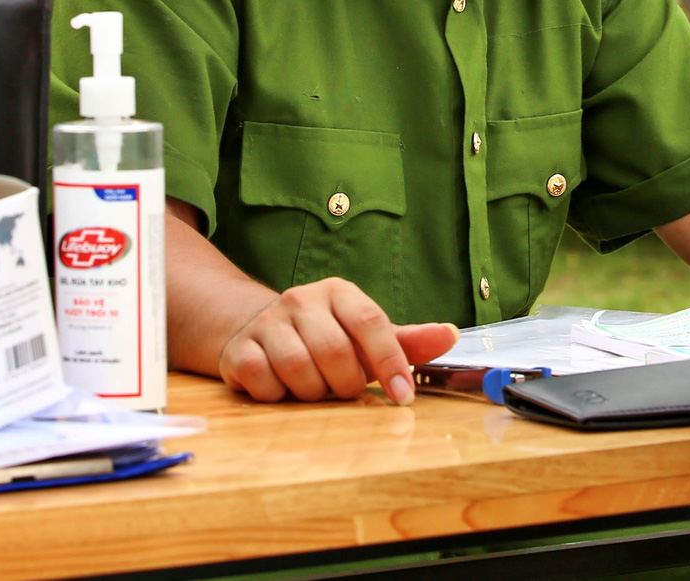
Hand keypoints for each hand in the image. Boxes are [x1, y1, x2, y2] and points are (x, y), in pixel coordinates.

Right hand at [218, 276, 457, 404]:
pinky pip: (264, 382)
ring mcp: (267, 322)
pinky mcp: (238, 349)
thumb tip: (450, 335)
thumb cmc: (325, 338)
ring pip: (298, 368)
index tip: (403, 397)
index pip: (370, 323)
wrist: (259, 332)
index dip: (390, 362)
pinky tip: (282, 390)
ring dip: (313, 393)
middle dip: (346, 383)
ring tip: (314, 389)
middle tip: (344, 390)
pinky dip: (279, 396)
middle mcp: (301, 300)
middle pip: (334, 351)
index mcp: (339, 292)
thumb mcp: (366, 337)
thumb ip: (407, 342)